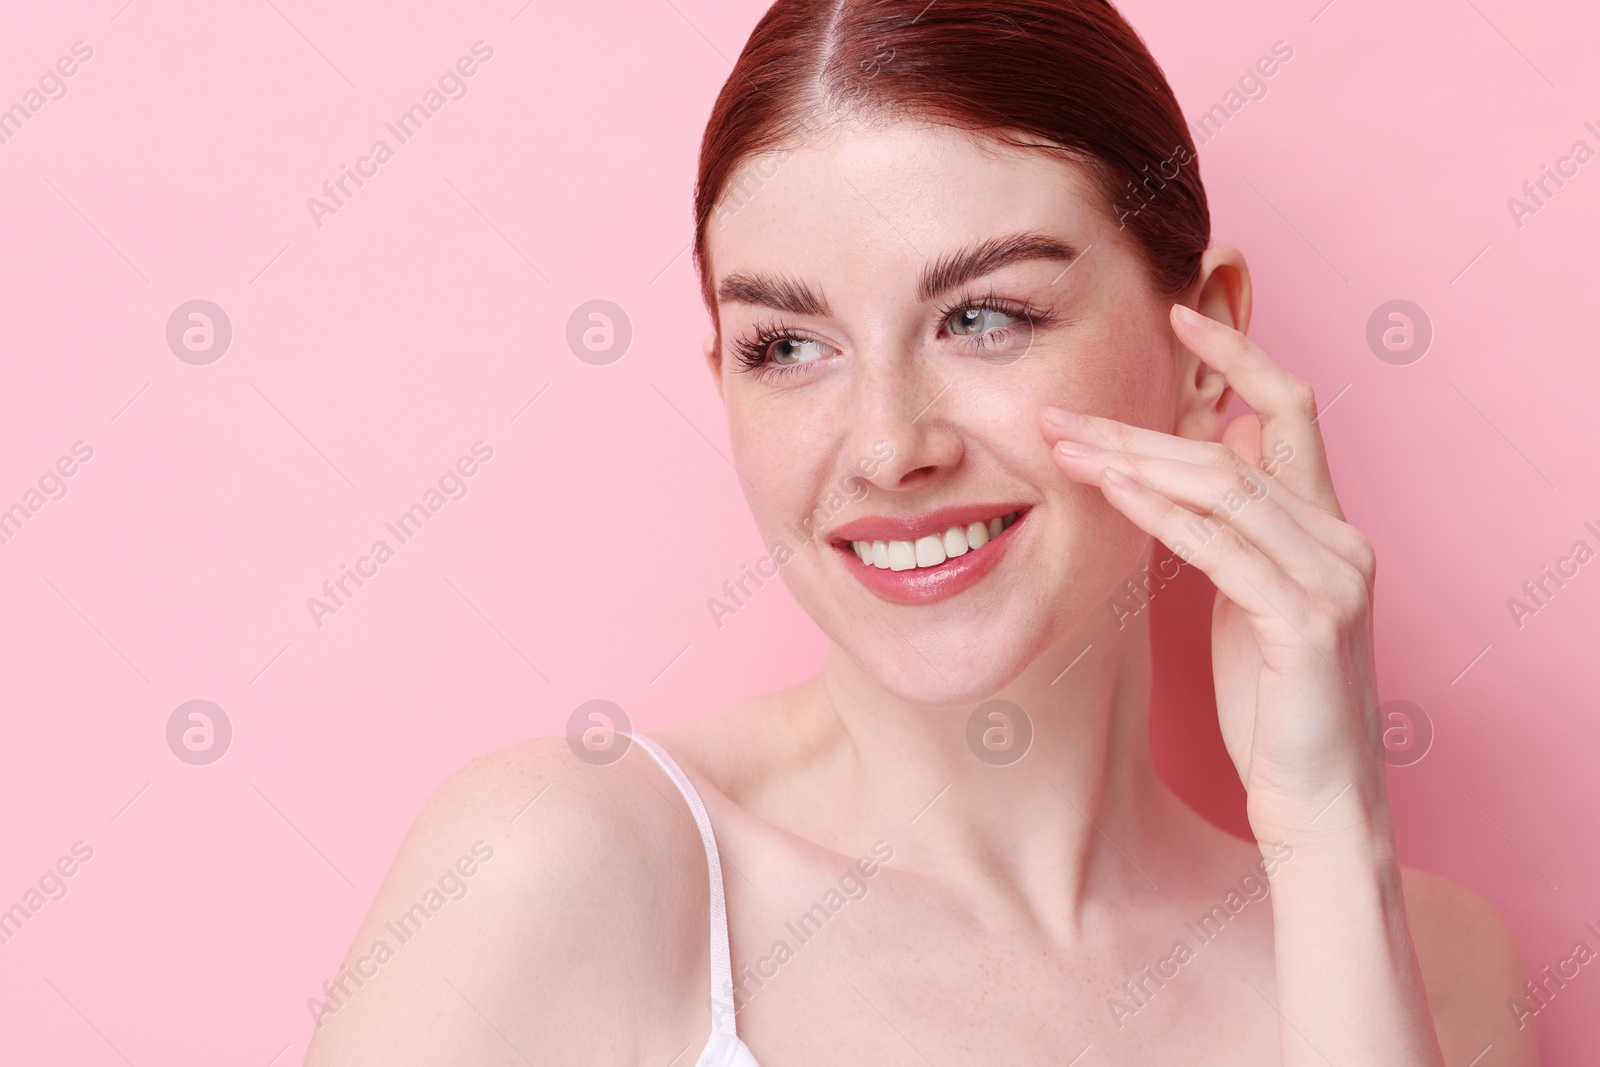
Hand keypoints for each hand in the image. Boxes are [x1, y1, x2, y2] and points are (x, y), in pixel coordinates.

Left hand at [1038, 303, 1384, 844]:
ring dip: (1132, 458)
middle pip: (1230, 444)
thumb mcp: (1251, 600)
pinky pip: (1222, 548)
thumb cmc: (1276, 702)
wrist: (1318, 800)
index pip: (1291, 408)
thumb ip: (1235, 531)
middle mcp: (1338, 537)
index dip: (1240, 352)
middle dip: (1138, 420)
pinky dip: (1160, 513)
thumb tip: (1198, 457)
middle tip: (1058, 408)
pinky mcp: (1307, 623)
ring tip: (1060, 444)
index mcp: (1325, 524)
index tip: (1180, 310)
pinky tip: (1108, 490)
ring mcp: (1329, 577)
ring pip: (1222, 485)